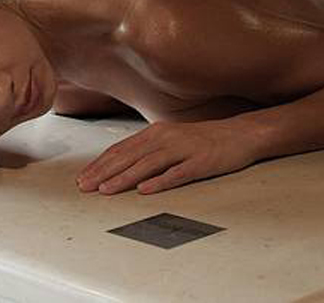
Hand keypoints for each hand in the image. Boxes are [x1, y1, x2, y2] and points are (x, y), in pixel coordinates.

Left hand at [76, 120, 254, 194]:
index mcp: (156, 132)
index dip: (100, 164)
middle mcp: (166, 138)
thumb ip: (147, 150)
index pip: (121, 149)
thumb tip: (120, 164)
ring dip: (125, 178)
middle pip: (129, 156)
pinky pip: (178, 173)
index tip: (82, 179)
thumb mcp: (170, 139)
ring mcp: (184, 149)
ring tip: (107, 191)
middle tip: (85, 188)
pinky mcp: (201, 162)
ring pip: (148, 164)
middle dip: (104, 173)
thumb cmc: (202, 140)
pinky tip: (146, 190)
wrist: (240, 134)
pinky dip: (160, 182)